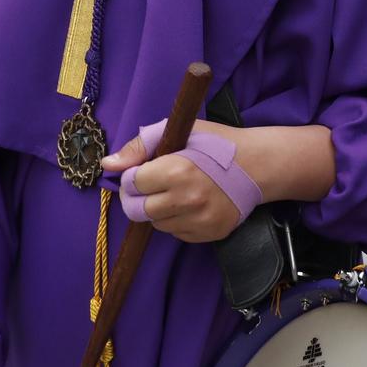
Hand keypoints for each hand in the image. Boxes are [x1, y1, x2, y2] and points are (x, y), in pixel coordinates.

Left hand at [101, 123, 243, 243]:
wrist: (258, 166)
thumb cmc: (216, 144)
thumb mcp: (179, 132)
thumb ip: (139, 147)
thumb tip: (108, 165)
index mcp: (177, 171)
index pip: (132, 183)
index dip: (133, 175)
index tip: (142, 170)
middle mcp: (187, 200)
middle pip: (137, 210)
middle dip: (136, 197)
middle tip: (147, 186)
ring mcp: (199, 221)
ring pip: (155, 224)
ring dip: (156, 209)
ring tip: (174, 192)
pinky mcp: (209, 234)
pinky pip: (176, 233)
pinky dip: (175, 220)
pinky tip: (189, 204)